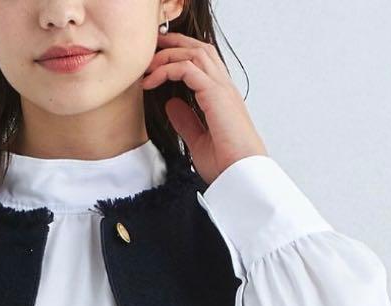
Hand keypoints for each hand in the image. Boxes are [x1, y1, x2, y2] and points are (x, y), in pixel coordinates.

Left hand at [140, 29, 267, 184]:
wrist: (241, 175)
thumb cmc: (226, 164)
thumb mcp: (198, 141)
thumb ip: (186, 121)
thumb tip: (171, 104)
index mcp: (222, 98)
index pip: (203, 62)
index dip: (180, 55)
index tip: (157, 63)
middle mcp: (224, 88)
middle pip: (200, 49)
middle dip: (175, 44)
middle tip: (151, 49)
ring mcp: (222, 89)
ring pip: (194, 53)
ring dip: (169, 55)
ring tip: (149, 66)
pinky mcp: (215, 94)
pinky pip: (187, 69)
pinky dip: (167, 69)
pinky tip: (152, 81)